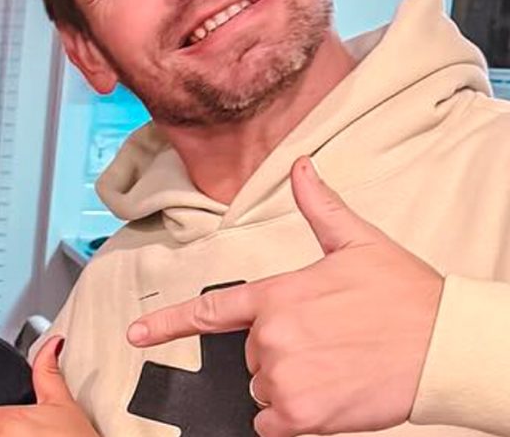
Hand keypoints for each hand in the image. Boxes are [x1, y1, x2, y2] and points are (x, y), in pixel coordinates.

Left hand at [128, 156, 442, 436]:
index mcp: (277, 296)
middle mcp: (271, 336)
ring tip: (337, 368)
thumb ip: (319, 208)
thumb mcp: (359, 243)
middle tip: (329, 344)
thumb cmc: (406, 297)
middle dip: (281, 355)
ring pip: (263, 391)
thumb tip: (301, 168)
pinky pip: (273, 423)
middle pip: (250, 358)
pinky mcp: (300, 413)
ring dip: (291, 387)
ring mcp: (283, 375)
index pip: (211, 311)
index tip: (134, 334)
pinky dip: (294, 418)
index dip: (167, 325)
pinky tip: (328, 398)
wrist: (445, 346)